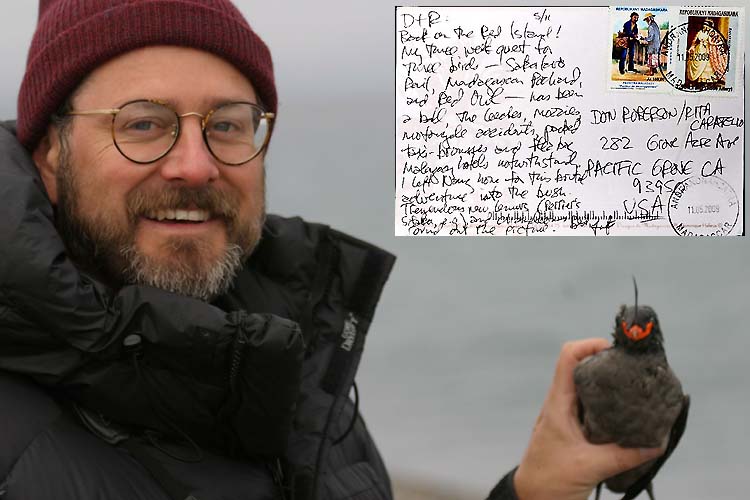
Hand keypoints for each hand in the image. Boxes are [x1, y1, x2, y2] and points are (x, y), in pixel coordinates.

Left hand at [513, 338, 664, 499]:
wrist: (533, 499)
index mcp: (558, 404)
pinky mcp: (573, 429)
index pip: (568, 357)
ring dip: (608, 384)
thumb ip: (624, 455)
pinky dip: (609, 405)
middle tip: (634, 369)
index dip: (590, 345)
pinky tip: (628, 413)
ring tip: (636, 386)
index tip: (615, 350)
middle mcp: (561, 403)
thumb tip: (656, 443)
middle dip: (607, 362)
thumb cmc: (550, 481)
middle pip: (581, 366)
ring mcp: (566, 415)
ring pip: (587, 387)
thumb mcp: (590, 467)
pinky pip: (592, 407)